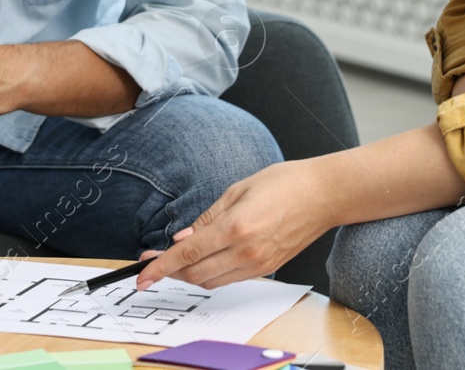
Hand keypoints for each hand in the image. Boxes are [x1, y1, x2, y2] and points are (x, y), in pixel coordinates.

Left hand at [136, 160, 333, 289]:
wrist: (323, 195)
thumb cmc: (283, 183)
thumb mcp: (236, 191)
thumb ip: (206, 218)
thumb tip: (181, 240)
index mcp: (235, 227)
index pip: (187, 254)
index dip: (160, 266)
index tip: (142, 274)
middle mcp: (246, 252)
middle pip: (195, 274)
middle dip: (170, 271)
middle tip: (152, 261)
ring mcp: (258, 264)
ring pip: (211, 282)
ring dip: (189, 275)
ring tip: (175, 260)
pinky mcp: (268, 269)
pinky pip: (230, 279)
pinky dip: (211, 274)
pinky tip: (203, 259)